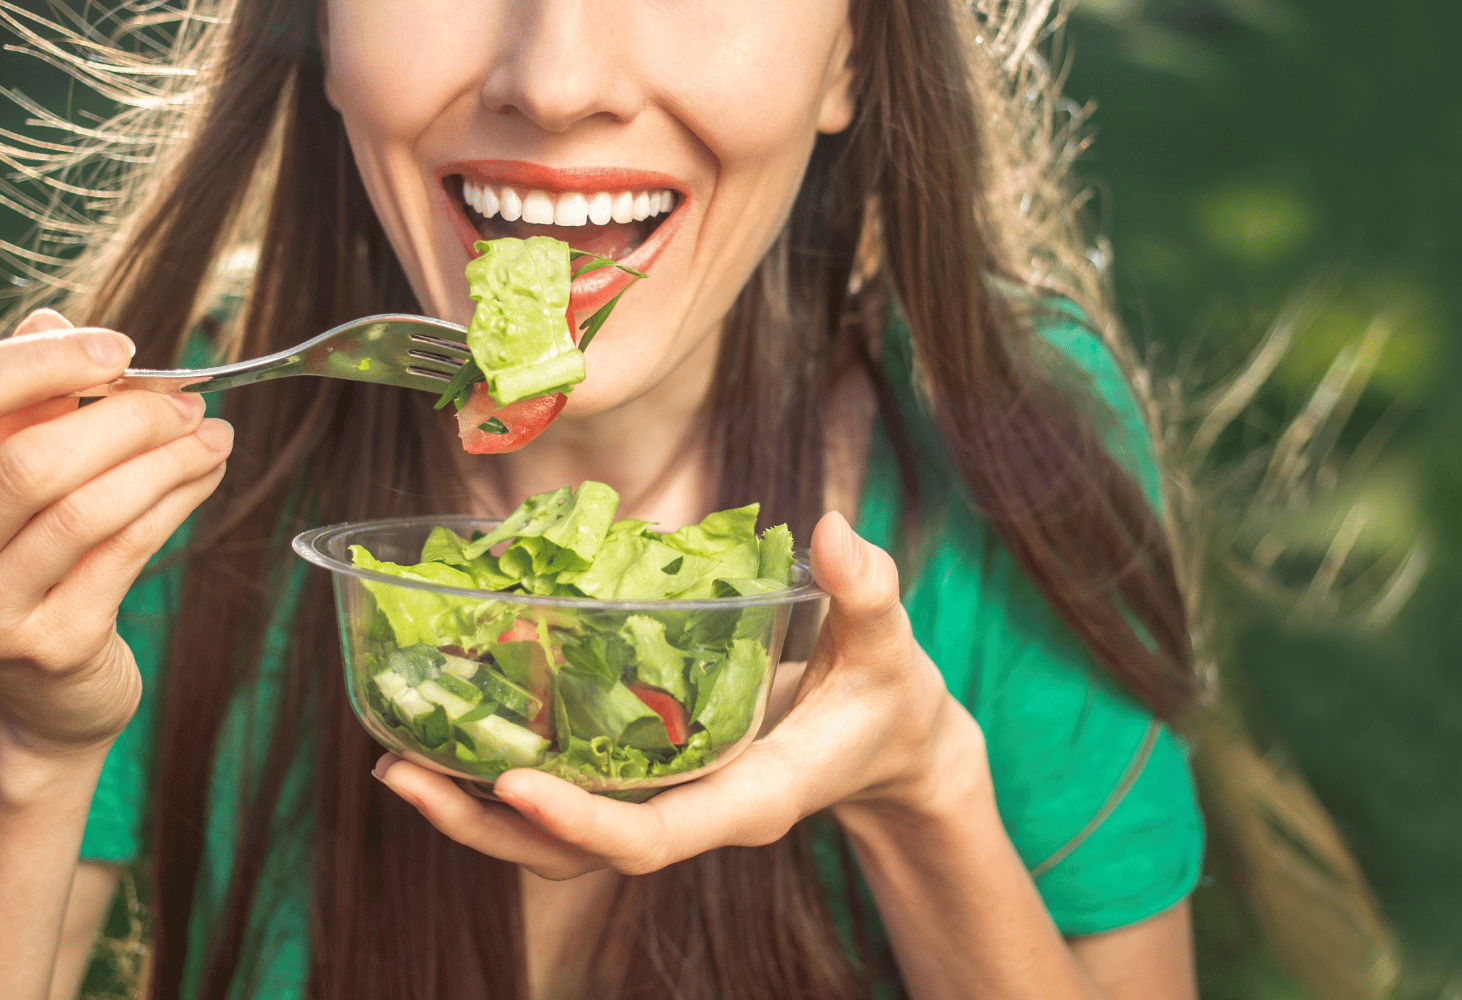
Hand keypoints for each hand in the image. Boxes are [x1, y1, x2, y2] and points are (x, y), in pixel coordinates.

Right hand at [0, 310, 231, 773]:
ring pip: (86, 509)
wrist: (37, 706)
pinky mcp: (51, 645)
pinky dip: (175, 502)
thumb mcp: (16, 485)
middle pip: (31, 460)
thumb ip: (29, 410)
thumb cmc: (28, 570)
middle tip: (189, 401)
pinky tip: (208, 475)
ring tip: (215, 434)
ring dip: (165, 460)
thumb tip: (54, 322)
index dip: (43, 364)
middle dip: (125, 419)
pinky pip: (125, 553)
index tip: (120, 349)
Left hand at [373, 510, 988, 878]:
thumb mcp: (890, 649)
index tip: (513, 780)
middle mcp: (695, 814)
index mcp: (750, 800)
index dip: (582, 820)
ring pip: (558, 838)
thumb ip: (868, 594)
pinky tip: (456, 724)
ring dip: (475, 807)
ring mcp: (667, 803)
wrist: (885, 744)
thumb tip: (834, 532)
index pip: (653, 836)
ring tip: (396, 759)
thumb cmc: (886, 699)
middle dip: (487, 825)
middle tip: (399, 772)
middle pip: (576, 854)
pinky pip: (569, 792)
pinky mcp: (651, 779)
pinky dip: (507, 771)